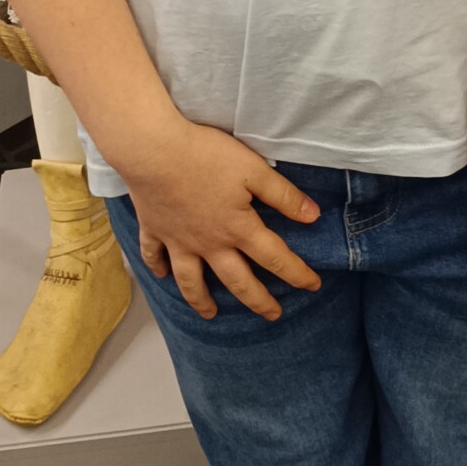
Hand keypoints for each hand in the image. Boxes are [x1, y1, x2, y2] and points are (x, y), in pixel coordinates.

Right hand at [114, 117, 321, 321]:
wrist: (153, 151)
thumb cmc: (206, 156)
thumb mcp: (254, 169)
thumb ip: (284, 196)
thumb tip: (313, 217)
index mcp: (238, 229)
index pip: (275, 258)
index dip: (297, 274)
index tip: (313, 286)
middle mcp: (209, 243)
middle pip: (237, 281)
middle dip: (258, 301)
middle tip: (272, 315)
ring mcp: (178, 241)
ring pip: (191, 281)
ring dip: (202, 300)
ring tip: (211, 313)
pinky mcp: (153, 229)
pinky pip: (154, 256)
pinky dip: (157, 268)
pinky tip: (161, 276)